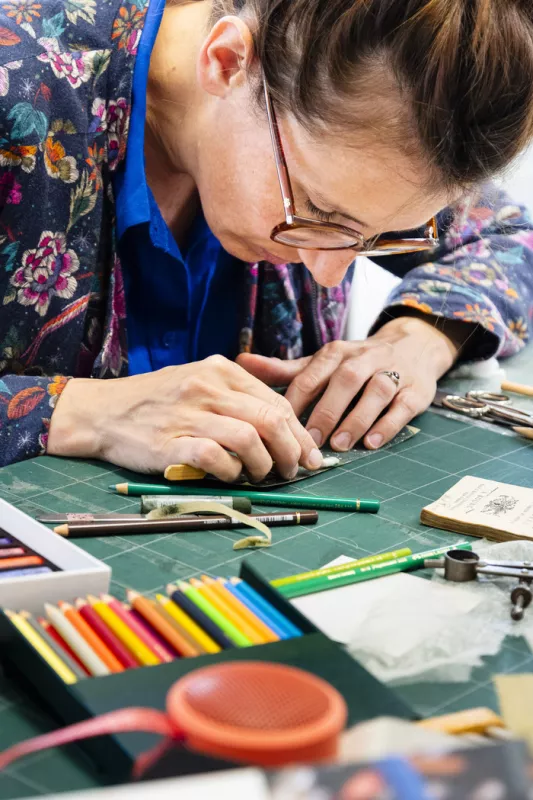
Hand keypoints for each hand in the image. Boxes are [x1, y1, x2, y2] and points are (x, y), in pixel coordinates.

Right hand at [47, 355, 322, 480]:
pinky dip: (230, 471)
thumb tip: (283, 424)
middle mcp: (207, 386)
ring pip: (249, 437)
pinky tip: (231, 477)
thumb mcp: (198, 380)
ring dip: (265, 464)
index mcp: (220, 370)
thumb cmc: (155, 401)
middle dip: (292, 449)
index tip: (310, 454)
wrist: (102, 411)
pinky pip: (214, 457)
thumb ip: (235, 395)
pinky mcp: (170, 442)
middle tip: (295, 470)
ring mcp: (188, 413)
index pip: (275, 400)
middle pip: (270, 418)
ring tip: (263, 476)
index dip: (299, 431)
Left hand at [237, 316, 462, 450]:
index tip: (281, 426)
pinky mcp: (416, 390)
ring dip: (357, 418)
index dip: (297, 401)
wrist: (414, 346)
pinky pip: (403, 406)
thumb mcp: (322, 363)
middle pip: (345, 380)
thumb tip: (240, 363)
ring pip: (376, 391)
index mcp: (336, 353)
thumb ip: (284, 370)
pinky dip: (388, 424)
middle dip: (327, 411)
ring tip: (341, 444)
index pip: (313, 374)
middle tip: (311, 441)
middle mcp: (364, 358)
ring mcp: (393, 373)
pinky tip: (373, 442)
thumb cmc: (357, 362)